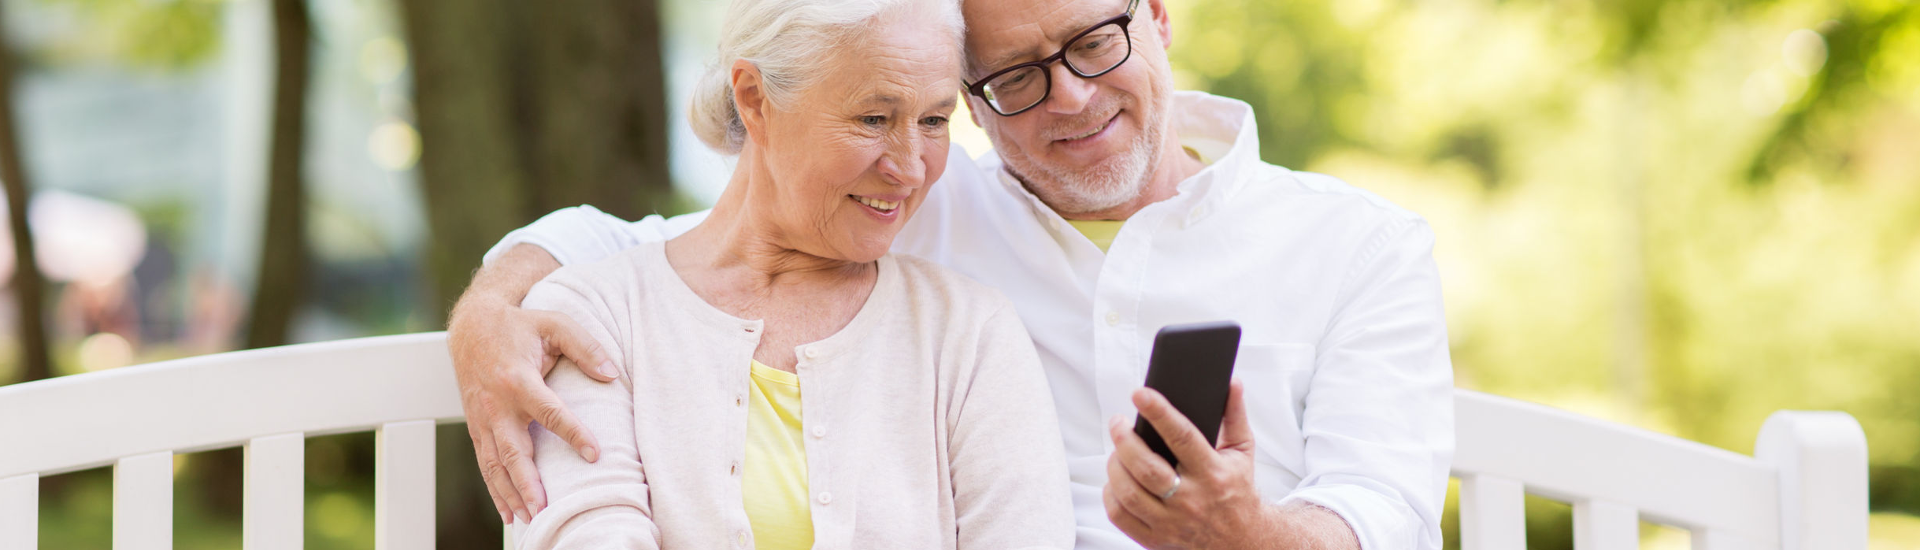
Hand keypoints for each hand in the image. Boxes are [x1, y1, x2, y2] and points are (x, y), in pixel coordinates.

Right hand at [448, 295, 619, 523]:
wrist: (472, 325)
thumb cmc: (520, 325)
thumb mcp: (555, 324)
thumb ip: (585, 346)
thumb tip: (611, 373)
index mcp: (518, 378)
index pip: (549, 412)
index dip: (573, 433)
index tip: (594, 454)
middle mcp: (497, 404)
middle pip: (514, 450)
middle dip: (528, 483)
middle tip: (545, 508)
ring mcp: (483, 418)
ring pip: (496, 464)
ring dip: (512, 494)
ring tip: (530, 519)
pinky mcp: (477, 427)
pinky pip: (485, 463)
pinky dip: (496, 490)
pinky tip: (510, 513)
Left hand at [1103, 380, 1272, 549]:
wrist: (1242, 540)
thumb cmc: (1237, 489)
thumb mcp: (1241, 451)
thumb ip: (1234, 415)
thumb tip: (1231, 383)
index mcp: (1213, 473)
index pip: (1182, 437)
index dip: (1159, 412)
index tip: (1140, 393)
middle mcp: (1192, 500)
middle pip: (1147, 468)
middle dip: (1125, 440)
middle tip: (1118, 422)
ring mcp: (1171, 522)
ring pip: (1129, 493)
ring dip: (1115, 465)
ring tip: (1116, 450)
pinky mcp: (1155, 539)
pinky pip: (1120, 515)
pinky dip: (1110, 493)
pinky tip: (1116, 479)